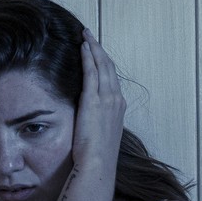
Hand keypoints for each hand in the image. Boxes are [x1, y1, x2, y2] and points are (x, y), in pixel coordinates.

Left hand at [73, 30, 125, 172]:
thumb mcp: (100, 135)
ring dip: (94, 49)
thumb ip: (97, 121)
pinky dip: (88, 57)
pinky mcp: (94, 100)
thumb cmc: (97, 156)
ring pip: (102, 66)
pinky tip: (82, 47)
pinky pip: (92, 72)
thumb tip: (89, 118)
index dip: (104, 63)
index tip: (97, 52)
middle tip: (90, 35)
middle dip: (99, 50)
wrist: (98, 164)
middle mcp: (117, 100)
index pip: (112, 79)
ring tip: (86, 35)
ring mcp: (107, 99)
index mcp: (119, 108)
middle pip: (109, 68)